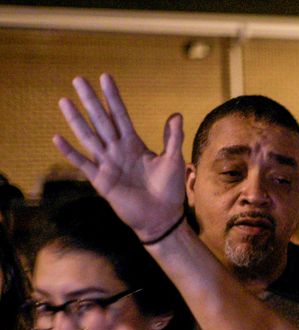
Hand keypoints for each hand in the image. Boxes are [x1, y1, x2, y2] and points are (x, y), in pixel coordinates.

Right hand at [54, 74, 185, 241]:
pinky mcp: (101, 180)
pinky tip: (58, 138)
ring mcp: (107, 164)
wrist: (162, 217)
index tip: (105, 77)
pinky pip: (83, 163)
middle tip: (78, 79)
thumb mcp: (173, 161)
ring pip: (89, 137)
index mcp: (133, 144)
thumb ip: (172, 138)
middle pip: (101, 121)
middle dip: (91, 101)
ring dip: (76, 120)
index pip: (120, 115)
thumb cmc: (169, 190)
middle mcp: (117, 151)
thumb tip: (176, 114)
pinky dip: (70, 152)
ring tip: (64, 101)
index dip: (113, 98)